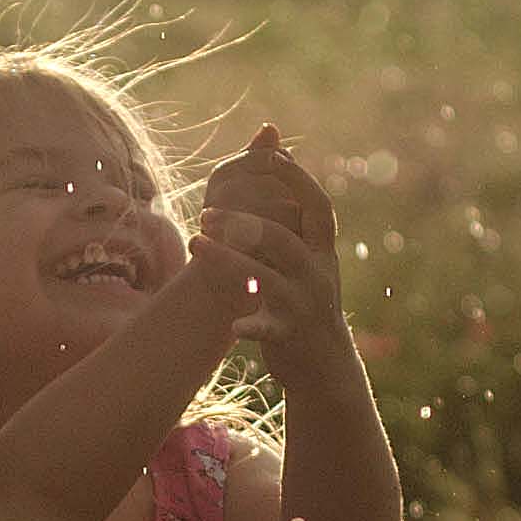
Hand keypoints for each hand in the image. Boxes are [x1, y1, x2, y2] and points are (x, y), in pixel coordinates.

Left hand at [186, 124, 343, 357]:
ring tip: (195, 245)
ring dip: (228, 261)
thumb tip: (280, 155)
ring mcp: (305, 305)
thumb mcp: (309, 260)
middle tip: (205, 213)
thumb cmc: (306, 301)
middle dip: (243, 222)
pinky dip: (250, 325)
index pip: (317, 205)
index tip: (271, 155)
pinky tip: (231, 324)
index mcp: (323, 250)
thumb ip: (294, 218)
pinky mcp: (290, 336)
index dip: (298, 178)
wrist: (325, 365)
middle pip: (282, 238)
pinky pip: (267, 328)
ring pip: (266, 278)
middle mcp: (318, 273)